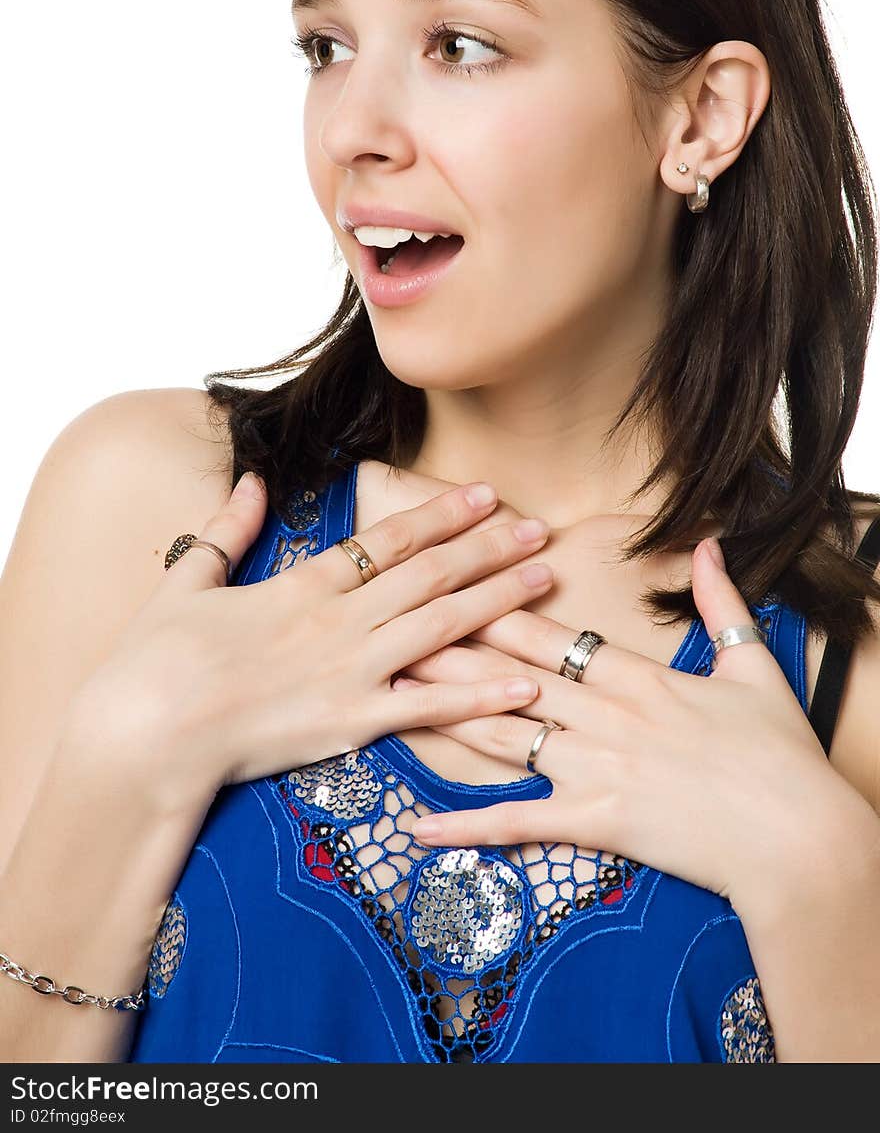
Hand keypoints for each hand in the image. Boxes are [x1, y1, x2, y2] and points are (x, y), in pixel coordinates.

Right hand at [70, 472, 556, 816]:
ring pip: (442, 626)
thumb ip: (228, 527)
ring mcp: (351, 671)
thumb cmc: (156, 660)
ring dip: (498, 600)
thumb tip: (250, 477)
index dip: (442, 514)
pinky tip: (525, 685)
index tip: (484, 495)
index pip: (389, 539)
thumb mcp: (189, 579)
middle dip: (489, 547)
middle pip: (430, 574)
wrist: (144, 733)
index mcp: (305, 583)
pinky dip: (479, 697)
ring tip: (545, 579)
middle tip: (540, 528)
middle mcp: (340, 619)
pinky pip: (428, 708)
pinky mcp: (351, 725)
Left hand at [395, 536, 839, 912]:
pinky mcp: (595, 822)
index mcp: (637, 677)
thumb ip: (722, 601)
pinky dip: (465, 826)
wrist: (797, 837)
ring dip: (441, 714)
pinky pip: (518, 823)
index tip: (452, 582)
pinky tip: (416, 826)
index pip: (552, 632)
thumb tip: (709, 542)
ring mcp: (595, 769)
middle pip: (510, 674)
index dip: (496, 606)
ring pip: (501, 736)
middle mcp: (605, 715)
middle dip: (447, 648)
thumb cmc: (780, 755)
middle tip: (390, 627)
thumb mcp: (753, 665)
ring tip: (388, 696)